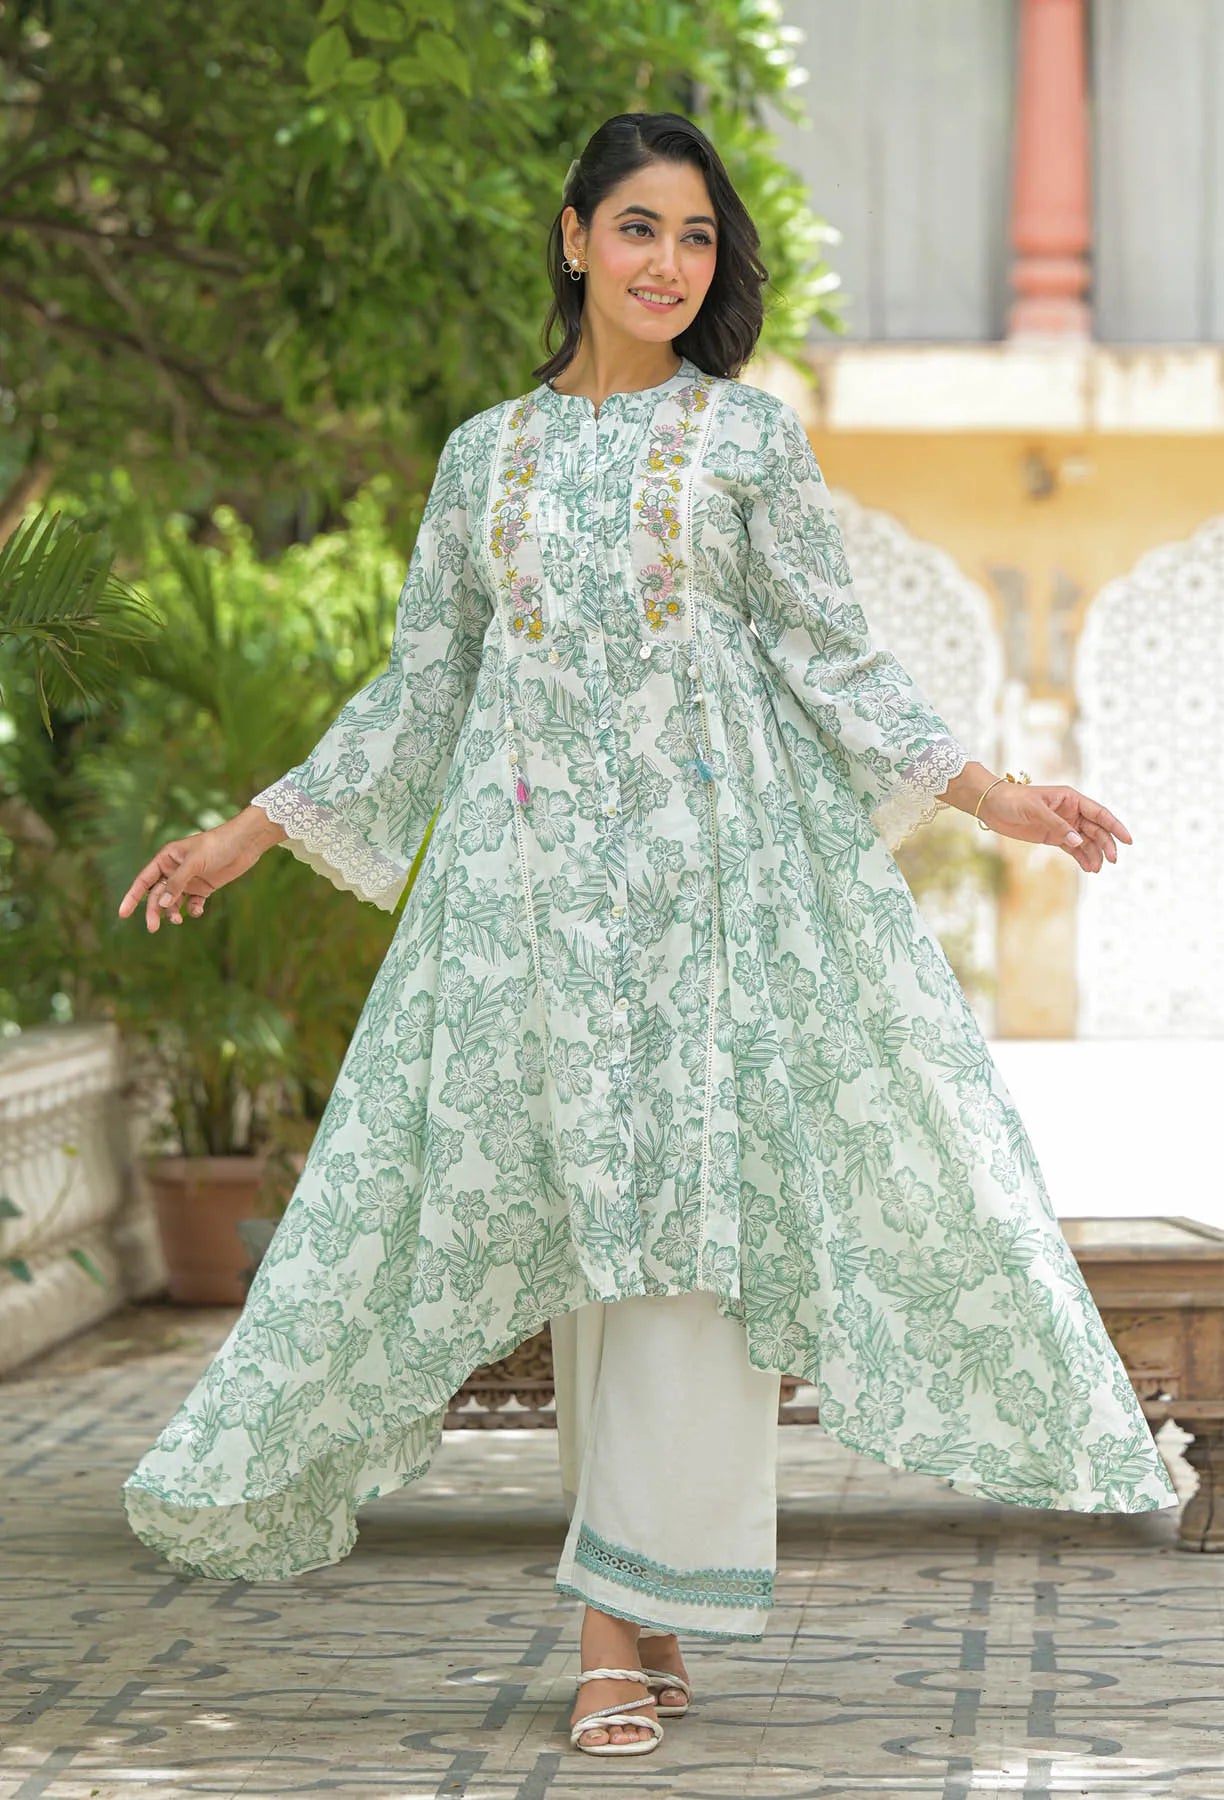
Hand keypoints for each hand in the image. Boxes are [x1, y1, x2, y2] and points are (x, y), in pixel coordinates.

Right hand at [117, 805, 284, 931]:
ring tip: (178, 921)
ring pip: (173, 902)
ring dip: (172, 913)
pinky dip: (192, 910)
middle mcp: (174, 870)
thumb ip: (177, 882)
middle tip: (152, 928)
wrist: (244, 843)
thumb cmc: (218, 845)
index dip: (132, 897)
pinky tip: (198, 911)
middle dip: (154, 911)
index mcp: (166, 858)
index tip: (122, 914)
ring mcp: (189, 880)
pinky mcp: (204, 888)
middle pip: (157, 895)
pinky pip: (192, 904)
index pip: (143, 880)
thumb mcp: (195, 862)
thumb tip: (163, 904)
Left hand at [976, 779, 1130, 871]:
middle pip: (1096, 830)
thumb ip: (1058, 826)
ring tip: (1097, 869)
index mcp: (1072, 799)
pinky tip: (1089, 868)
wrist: (992, 806)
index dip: (1115, 826)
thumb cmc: (1014, 800)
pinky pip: (1073, 848)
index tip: (1128, 840)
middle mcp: (1071, 812)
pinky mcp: (1053, 837)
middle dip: (1106, 845)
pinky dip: (1082, 857)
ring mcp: (1063, 825)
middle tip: (1112, 861)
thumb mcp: (1036, 810)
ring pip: (1086, 841)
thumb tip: (1078, 841)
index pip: (1100, 813)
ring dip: (1094, 854)